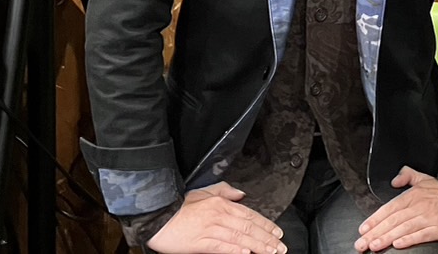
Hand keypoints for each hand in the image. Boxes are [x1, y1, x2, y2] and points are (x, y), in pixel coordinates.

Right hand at [147, 183, 286, 253]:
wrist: (157, 216)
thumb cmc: (179, 206)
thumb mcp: (203, 192)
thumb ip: (224, 191)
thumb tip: (241, 194)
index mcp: (220, 203)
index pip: (249, 214)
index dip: (265, 224)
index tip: (277, 232)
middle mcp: (219, 215)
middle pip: (248, 227)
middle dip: (267, 238)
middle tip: (280, 246)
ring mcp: (210, 230)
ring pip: (240, 238)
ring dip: (258, 246)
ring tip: (270, 252)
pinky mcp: (200, 243)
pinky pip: (222, 247)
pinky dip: (236, 251)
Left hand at [355, 167, 437, 251]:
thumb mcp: (425, 178)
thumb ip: (408, 175)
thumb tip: (394, 180)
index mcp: (413, 195)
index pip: (389, 208)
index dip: (375, 219)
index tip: (363, 229)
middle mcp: (418, 207)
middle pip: (392, 221)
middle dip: (375, 232)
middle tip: (361, 243)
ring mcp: (428, 218)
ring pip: (403, 229)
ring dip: (387, 238)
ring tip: (374, 246)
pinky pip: (421, 235)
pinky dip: (409, 240)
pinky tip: (398, 245)